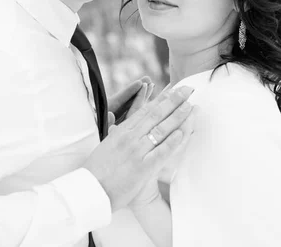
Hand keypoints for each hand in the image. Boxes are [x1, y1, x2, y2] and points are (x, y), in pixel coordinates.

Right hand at [83, 86, 194, 211]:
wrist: (90, 191)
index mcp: (122, 131)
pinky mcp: (142, 167)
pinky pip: (161, 152)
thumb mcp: (106, 145)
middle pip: (156, 114)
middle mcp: (130, 137)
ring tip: (190, 106)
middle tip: (187, 90)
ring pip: (161, 129)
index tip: (172, 89)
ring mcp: (137, 151)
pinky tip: (182, 132)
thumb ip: (117, 134)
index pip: (145, 110)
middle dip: (174, 100)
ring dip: (177, 116)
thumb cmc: (96, 170)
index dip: (161, 99)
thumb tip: (120, 124)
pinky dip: (172, 141)